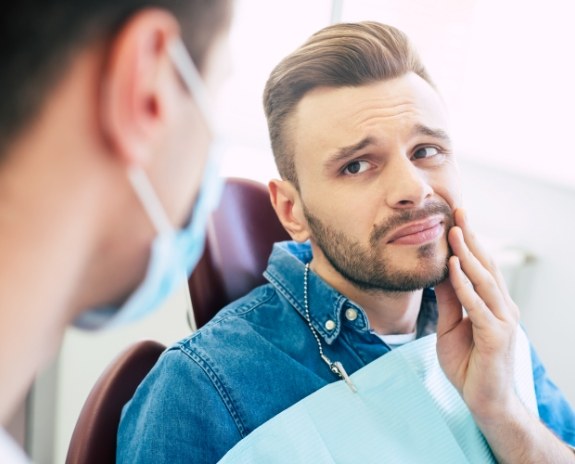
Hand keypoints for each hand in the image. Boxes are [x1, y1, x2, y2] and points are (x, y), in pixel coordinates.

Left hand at [435, 208, 519, 420]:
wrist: (484, 402)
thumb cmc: (468, 365)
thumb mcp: (450, 327)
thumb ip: (448, 301)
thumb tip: (439, 272)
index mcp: (493, 305)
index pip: (482, 267)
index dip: (470, 242)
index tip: (457, 219)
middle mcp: (503, 308)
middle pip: (486, 266)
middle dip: (472, 238)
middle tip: (459, 211)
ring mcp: (502, 322)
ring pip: (484, 281)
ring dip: (469, 254)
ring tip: (456, 231)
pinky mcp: (496, 337)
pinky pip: (477, 306)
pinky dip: (465, 285)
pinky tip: (455, 267)